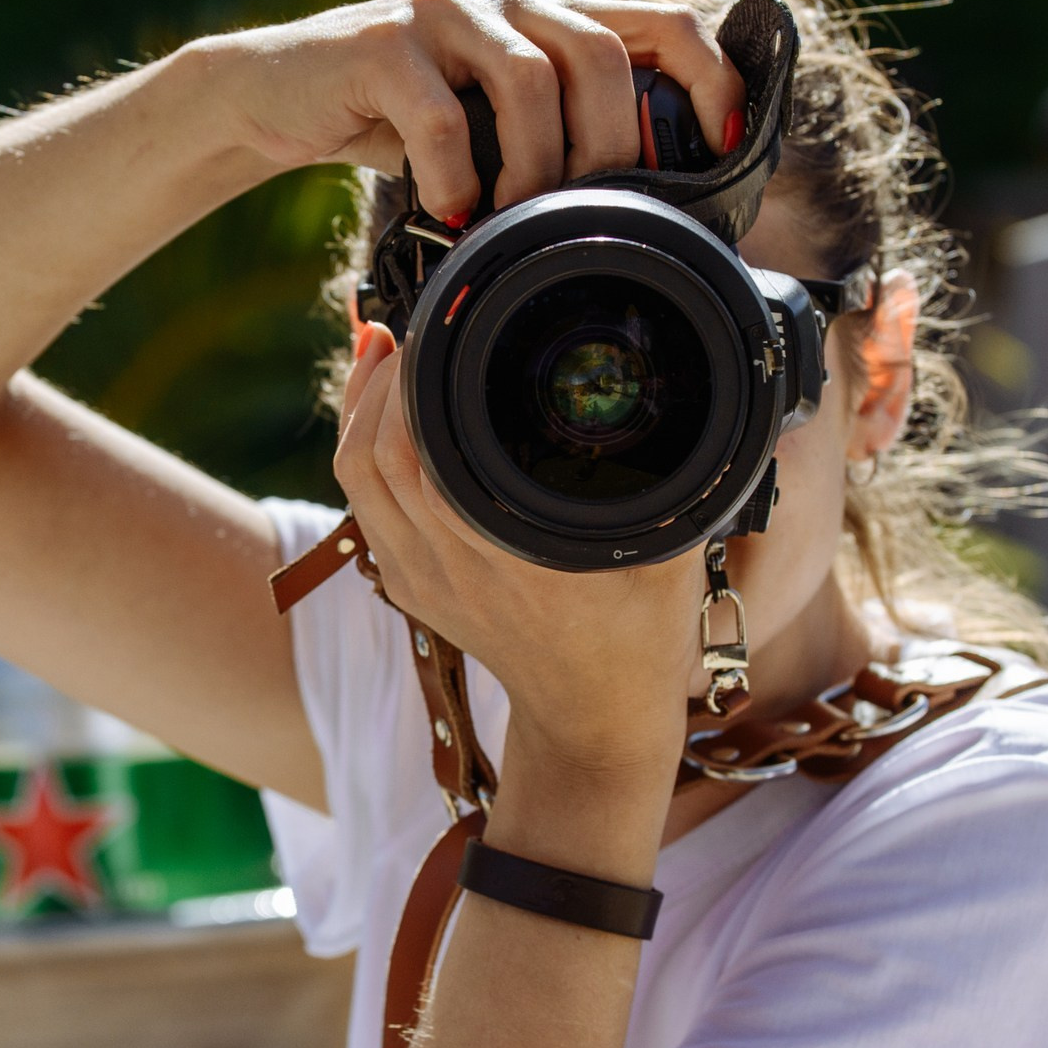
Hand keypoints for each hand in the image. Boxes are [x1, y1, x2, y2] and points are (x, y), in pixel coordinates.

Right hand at [205, 0, 744, 220]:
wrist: (273, 95)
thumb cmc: (393, 124)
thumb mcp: (486, 126)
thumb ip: (551, 139)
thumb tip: (643, 214)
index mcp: (545, 15)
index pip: (663, 21)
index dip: (712, 79)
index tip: (727, 148)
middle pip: (604, 55)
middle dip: (611, 148)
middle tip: (587, 214)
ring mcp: (442, 13)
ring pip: (532, 80)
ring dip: (536, 167)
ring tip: (513, 218)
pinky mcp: (381, 43)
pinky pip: (441, 115)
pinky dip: (457, 175)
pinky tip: (450, 209)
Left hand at [333, 322, 702, 783]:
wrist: (594, 720)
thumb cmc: (638, 639)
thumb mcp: (670, 559)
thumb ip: (678, 487)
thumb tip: (691, 408)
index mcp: (505, 557)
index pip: (418, 459)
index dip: (408, 389)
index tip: (431, 332)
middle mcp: (449, 569)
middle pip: (370, 460)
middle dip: (377, 384)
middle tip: (404, 327)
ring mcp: (420, 582)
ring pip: (356, 481)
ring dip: (359, 412)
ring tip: (381, 351)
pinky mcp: (409, 587)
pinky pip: (364, 507)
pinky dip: (362, 452)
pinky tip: (381, 413)